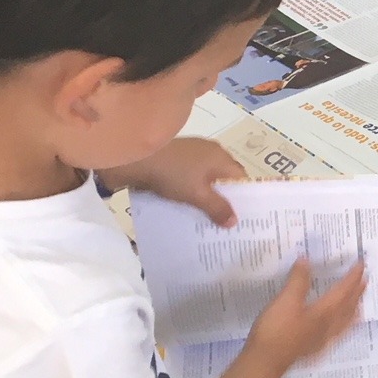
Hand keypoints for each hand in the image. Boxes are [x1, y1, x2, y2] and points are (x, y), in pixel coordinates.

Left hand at [114, 138, 244, 226]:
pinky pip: (188, 180)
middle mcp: (208, 153)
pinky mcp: (173, 161)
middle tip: (225, 225)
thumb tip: (235, 222)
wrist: (134, 158)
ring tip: (205, 222)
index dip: (243, 198)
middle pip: (222, 180)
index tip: (243, 218)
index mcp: (220, 157)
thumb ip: (217, 208)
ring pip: (204, 181)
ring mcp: (189, 155)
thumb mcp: (198, 194)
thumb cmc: (173, 174)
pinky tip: (185, 209)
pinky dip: (189, 193)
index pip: (240, 178)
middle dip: (223, 201)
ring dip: (204, 198)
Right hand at [247, 258, 367, 374]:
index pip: (344, 291)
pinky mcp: (314, 350)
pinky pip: (336, 336)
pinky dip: (343, 329)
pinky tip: (337, 331)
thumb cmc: (276, 330)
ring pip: (345, 323)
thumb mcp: (285, 300)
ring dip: (354, 310)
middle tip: (365, 281)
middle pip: (349, 307)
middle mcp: (329, 326)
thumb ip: (298, 280)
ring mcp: (322, 340)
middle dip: (358, 292)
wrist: (265, 361)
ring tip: (360, 305)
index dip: (353, 277)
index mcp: (325, 312)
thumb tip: (306, 261)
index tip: (362, 265)